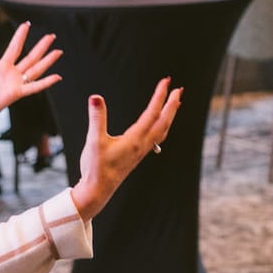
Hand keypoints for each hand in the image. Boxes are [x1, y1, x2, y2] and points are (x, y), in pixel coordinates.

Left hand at [0, 22, 62, 125]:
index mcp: (2, 68)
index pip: (14, 48)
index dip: (20, 37)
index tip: (27, 25)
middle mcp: (12, 75)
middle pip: (30, 58)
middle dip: (41, 47)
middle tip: (51, 36)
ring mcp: (16, 84)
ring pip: (36, 69)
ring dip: (47, 61)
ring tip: (58, 51)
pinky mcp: (16, 93)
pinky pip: (34, 87)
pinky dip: (45, 82)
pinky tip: (56, 77)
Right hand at [73, 79, 183, 219]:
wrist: (98, 191)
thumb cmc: (96, 167)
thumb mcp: (94, 141)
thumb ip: (97, 118)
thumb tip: (95, 97)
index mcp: (135, 140)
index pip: (152, 113)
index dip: (160, 96)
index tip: (166, 81)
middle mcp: (142, 145)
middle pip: (164, 121)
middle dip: (172, 104)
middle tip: (179, 88)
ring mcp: (142, 151)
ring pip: (162, 130)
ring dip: (170, 115)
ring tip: (175, 103)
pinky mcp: (138, 155)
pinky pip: (157, 137)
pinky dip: (162, 125)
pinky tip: (160, 124)